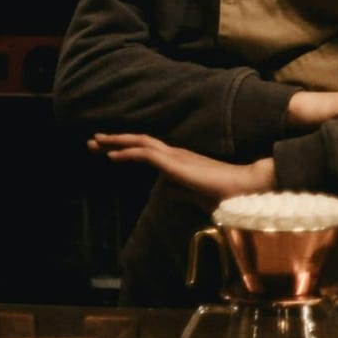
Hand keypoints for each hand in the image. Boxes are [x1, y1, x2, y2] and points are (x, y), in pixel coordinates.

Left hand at [90, 133, 276, 201]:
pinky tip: (111, 155)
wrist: (244, 189)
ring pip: (139, 143)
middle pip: (140, 142)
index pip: (149, 151)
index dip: (127, 149)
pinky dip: (127, 152)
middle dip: (115, 141)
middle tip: (93, 141)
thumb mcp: (196, 196)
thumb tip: (166, 189)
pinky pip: (145, 154)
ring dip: (115, 142)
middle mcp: (176, 154)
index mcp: (181, 161)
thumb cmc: (226, 195)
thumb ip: (181, 192)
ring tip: (95, 142)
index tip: (107, 152)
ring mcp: (175, 157)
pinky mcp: (174, 164)